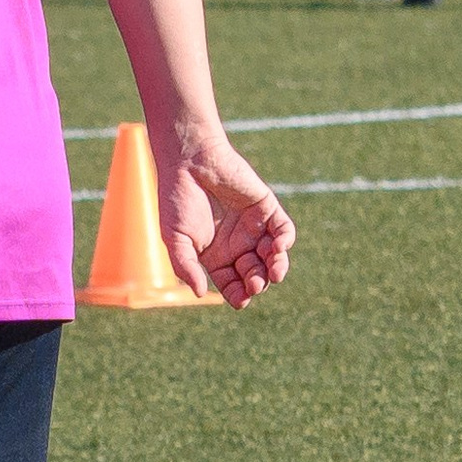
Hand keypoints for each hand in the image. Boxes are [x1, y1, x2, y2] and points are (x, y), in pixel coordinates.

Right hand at [157, 128, 294, 307]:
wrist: (189, 162)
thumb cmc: (177, 200)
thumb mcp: (176, 239)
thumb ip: (187, 267)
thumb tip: (200, 293)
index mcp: (215, 257)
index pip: (232, 284)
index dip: (239, 295)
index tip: (241, 299)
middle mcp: (236, 245)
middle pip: (255, 274)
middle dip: (257, 282)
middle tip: (254, 283)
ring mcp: (253, 227)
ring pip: (273, 256)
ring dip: (277, 267)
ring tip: (274, 271)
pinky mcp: (267, 208)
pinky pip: (283, 230)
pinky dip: (285, 241)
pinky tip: (278, 246)